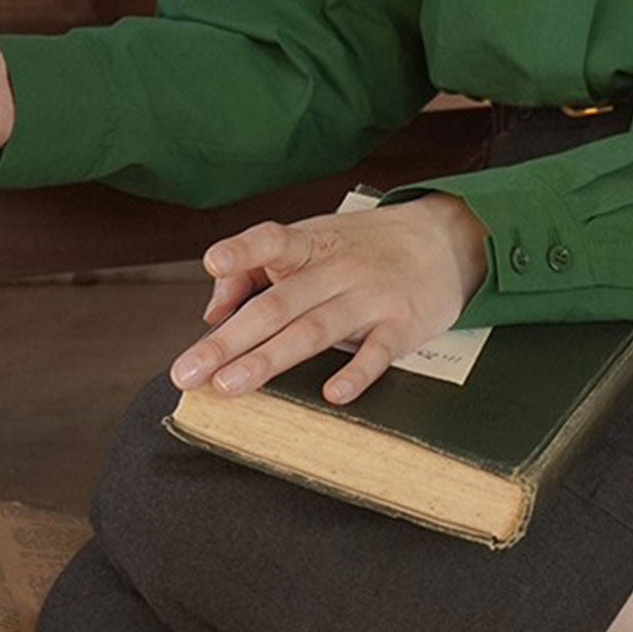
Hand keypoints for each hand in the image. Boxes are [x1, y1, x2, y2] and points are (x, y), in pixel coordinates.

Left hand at [169, 193, 489, 405]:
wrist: (444, 240)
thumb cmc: (363, 247)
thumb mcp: (313, 240)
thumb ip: (256, 269)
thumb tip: (213, 310)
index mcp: (311, 243)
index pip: (273, 239)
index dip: (243, 250)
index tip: (213, 260)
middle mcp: (337, 268)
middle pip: (279, 303)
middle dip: (229, 340)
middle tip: (188, 372)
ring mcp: (370, 296)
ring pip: (315, 330)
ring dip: (270, 359)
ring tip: (230, 386)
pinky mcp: (401, 325)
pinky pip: (377, 352)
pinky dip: (356, 372)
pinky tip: (332, 392)